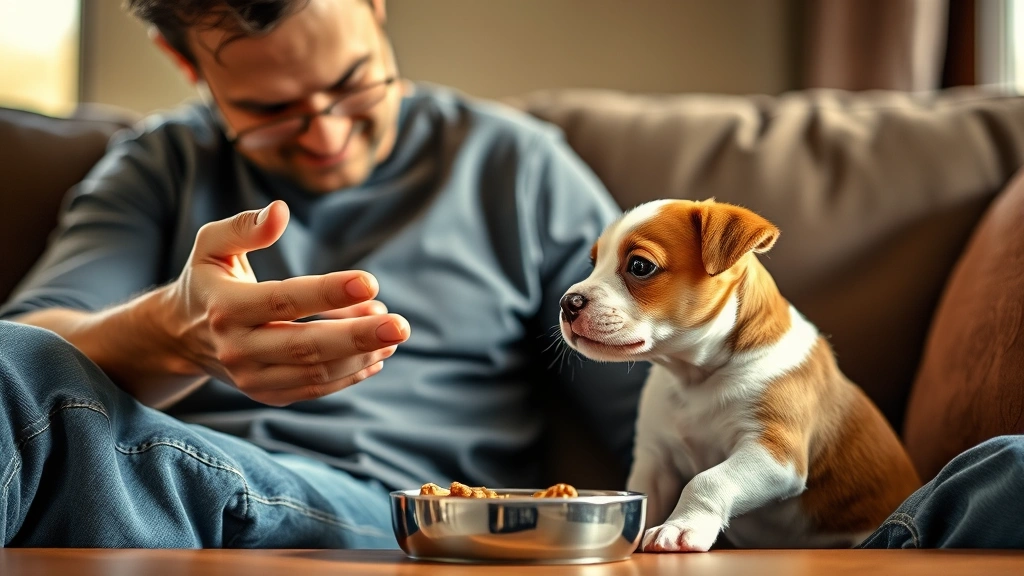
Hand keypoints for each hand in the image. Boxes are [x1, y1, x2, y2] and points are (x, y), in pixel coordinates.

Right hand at [161, 200, 408, 405]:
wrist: (181, 335)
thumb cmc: (209, 279)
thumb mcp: (212, 245)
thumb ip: (244, 227)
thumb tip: (281, 211)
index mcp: (225, 306)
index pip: (284, 300)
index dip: (328, 292)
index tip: (371, 282)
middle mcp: (236, 347)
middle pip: (305, 345)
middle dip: (358, 337)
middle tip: (401, 325)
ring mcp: (251, 377)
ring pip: (315, 372)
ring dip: (361, 355)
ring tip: (394, 334)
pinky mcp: (267, 394)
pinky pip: (314, 388)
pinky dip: (349, 375)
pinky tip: (378, 356)